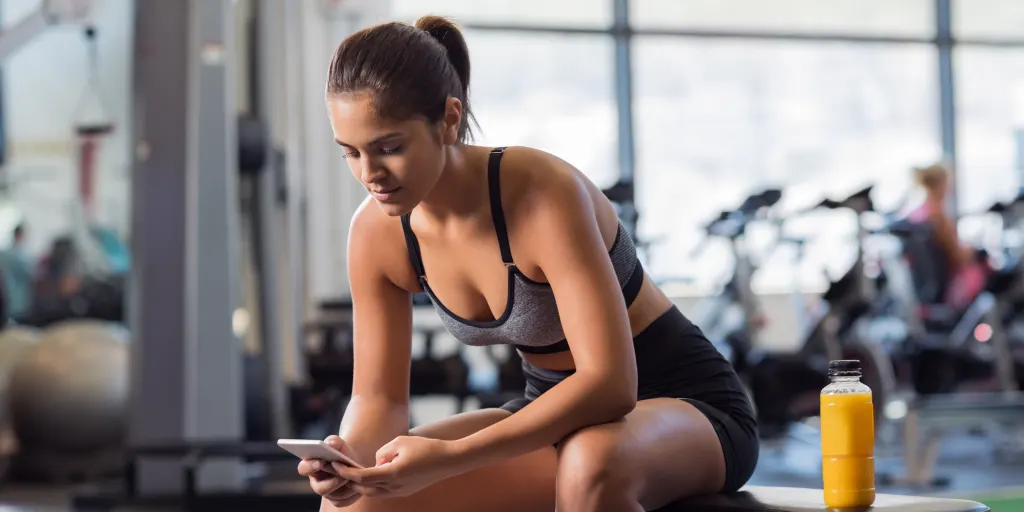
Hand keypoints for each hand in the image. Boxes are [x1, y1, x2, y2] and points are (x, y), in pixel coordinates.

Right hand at [297, 436, 361, 507]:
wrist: (353, 462)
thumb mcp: (338, 443)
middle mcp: (316, 482)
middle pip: (319, 488)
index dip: (310, 466)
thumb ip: (333, 441)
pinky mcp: (338, 500)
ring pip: (334, 496)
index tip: (320, 462)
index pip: (303, 468)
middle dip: (331, 482)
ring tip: (354, 478)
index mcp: (311, 466)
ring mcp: (327, 493)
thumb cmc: (341, 451)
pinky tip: (358, 485)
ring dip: (345, 487)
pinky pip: (343, 501)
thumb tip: (330, 444)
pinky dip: (352, 494)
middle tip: (343, 475)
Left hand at [334, 436, 465, 498]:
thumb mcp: (400, 442)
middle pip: (364, 487)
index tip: (335, 465)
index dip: (346, 472)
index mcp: (392, 474)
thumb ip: (382, 452)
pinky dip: (373, 484)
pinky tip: (370, 474)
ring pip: (373, 491)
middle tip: (337, 469)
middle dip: (350, 479)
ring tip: (351, 471)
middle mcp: (394, 487)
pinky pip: (383, 490)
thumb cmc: (425, 447)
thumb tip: (375, 462)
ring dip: (362, 483)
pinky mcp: (404, 491)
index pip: (362, 476)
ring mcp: (400, 492)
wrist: (449, 460)